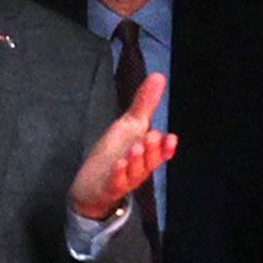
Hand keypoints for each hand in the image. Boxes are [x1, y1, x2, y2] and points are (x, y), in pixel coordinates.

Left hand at [69, 73, 175, 222]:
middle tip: (151, 136)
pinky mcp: (107, 187)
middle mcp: (139, 167)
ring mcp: (124, 179)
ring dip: (136, 160)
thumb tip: (159, 76)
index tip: (171, 137)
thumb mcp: (129, 126)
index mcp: (147, 154)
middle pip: (150, 161)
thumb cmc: (115, 153)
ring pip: (134, 171)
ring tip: (136, 147)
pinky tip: (118, 163)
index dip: (167, 147)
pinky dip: (118, 173)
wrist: (91, 185)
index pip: (162, 152)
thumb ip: (145, 103)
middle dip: (152, 150)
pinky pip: (115, 182)